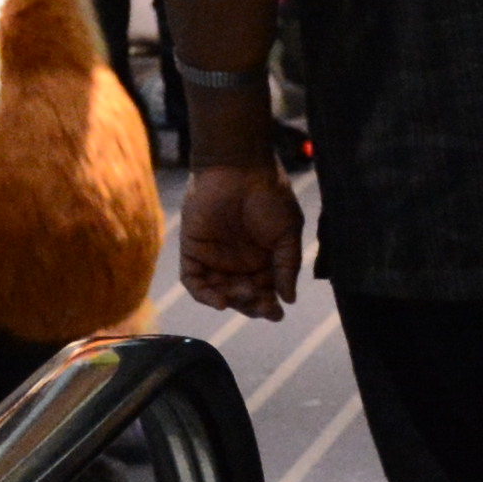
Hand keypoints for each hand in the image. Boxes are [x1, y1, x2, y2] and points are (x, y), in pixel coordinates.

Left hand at [178, 153, 304, 319]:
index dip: (268, 307)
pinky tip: (220, 301)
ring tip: (244, 294)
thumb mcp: (288, 232)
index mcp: (262, 260)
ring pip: (219, 293)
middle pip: (241, 297)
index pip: (263, 293)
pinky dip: (204, 295)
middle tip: (262, 304)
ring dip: (232, 301)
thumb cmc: (269, 196)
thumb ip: (288, 266)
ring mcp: (214, 258)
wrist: (240, 168)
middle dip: (252, 306)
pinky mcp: (193, 250)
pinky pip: (194, 281)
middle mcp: (237, 263)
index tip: (277, 313)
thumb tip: (289, 299)